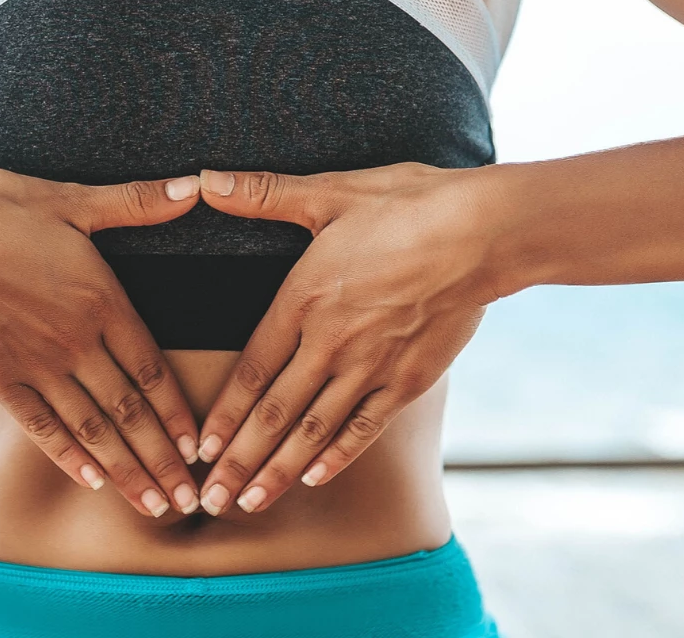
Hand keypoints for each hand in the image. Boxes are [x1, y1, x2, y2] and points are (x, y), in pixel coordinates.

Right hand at [0, 167, 204, 517]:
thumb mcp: (67, 198)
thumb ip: (133, 203)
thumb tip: (194, 188)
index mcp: (101, 299)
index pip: (153, 369)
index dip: (179, 413)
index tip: (201, 449)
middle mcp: (75, 341)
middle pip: (130, 412)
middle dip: (163, 461)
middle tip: (190, 500)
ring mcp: (36, 365)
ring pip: (93, 429)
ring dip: (126, 471)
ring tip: (153, 506)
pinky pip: (42, 427)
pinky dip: (70, 457)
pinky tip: (91, 481)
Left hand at [189, 163, 502, 515]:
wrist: (483, 232)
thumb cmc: (408, 204)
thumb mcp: (331, 193)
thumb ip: (265, 195)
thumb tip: (206, 180)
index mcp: (303, 299)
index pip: (252, 370)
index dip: (224, 415)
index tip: (200, 450)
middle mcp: (331, 342)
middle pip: (275, 413)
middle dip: (238, 462)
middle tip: (208, 500)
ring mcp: (371, 365)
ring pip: (314, 430)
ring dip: (278, 470)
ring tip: (248, 503)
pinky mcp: (409, 379)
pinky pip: (365, 426)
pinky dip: (337, 455)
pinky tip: (314, 478)